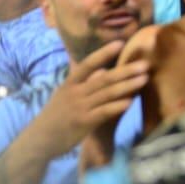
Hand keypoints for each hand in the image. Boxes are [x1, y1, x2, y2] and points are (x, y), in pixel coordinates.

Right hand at [27, 41, 148, 158]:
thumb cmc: (55, 116)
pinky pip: (103, 112)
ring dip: (127, 86)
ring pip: (107, 94)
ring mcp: (79, 108)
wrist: (39, 141)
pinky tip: (130, 102)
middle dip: (126, 70)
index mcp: (70, 83)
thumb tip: (102, 70)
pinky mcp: (83, 123)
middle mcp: (75, 93)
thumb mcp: (65, 96)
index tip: (120, 43)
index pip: (88, 64)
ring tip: (144, 79)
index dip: (104, 53)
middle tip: (145, 63)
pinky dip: (117, 106)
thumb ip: (84, 83)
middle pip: (104, 78)